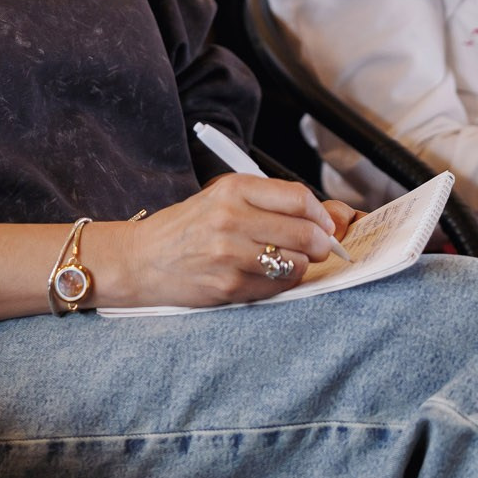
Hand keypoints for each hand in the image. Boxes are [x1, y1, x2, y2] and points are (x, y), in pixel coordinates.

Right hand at [84, 175, 343, 309]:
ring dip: (301, 265)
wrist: (141, 260)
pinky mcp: (228, 286)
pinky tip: (267, 276)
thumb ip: (277, 203)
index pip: (299, 198)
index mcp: (232, 189)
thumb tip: (336, 215)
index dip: (322, 214)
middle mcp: (231, 218)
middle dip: (322, 244)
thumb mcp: (225, 199)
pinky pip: (277, 287)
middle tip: (320, 248)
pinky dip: (281, 284)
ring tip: (287, 261)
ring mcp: (229, 255)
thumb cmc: (187, 228)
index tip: (325, 224)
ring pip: (296, 263)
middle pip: (305, 232)